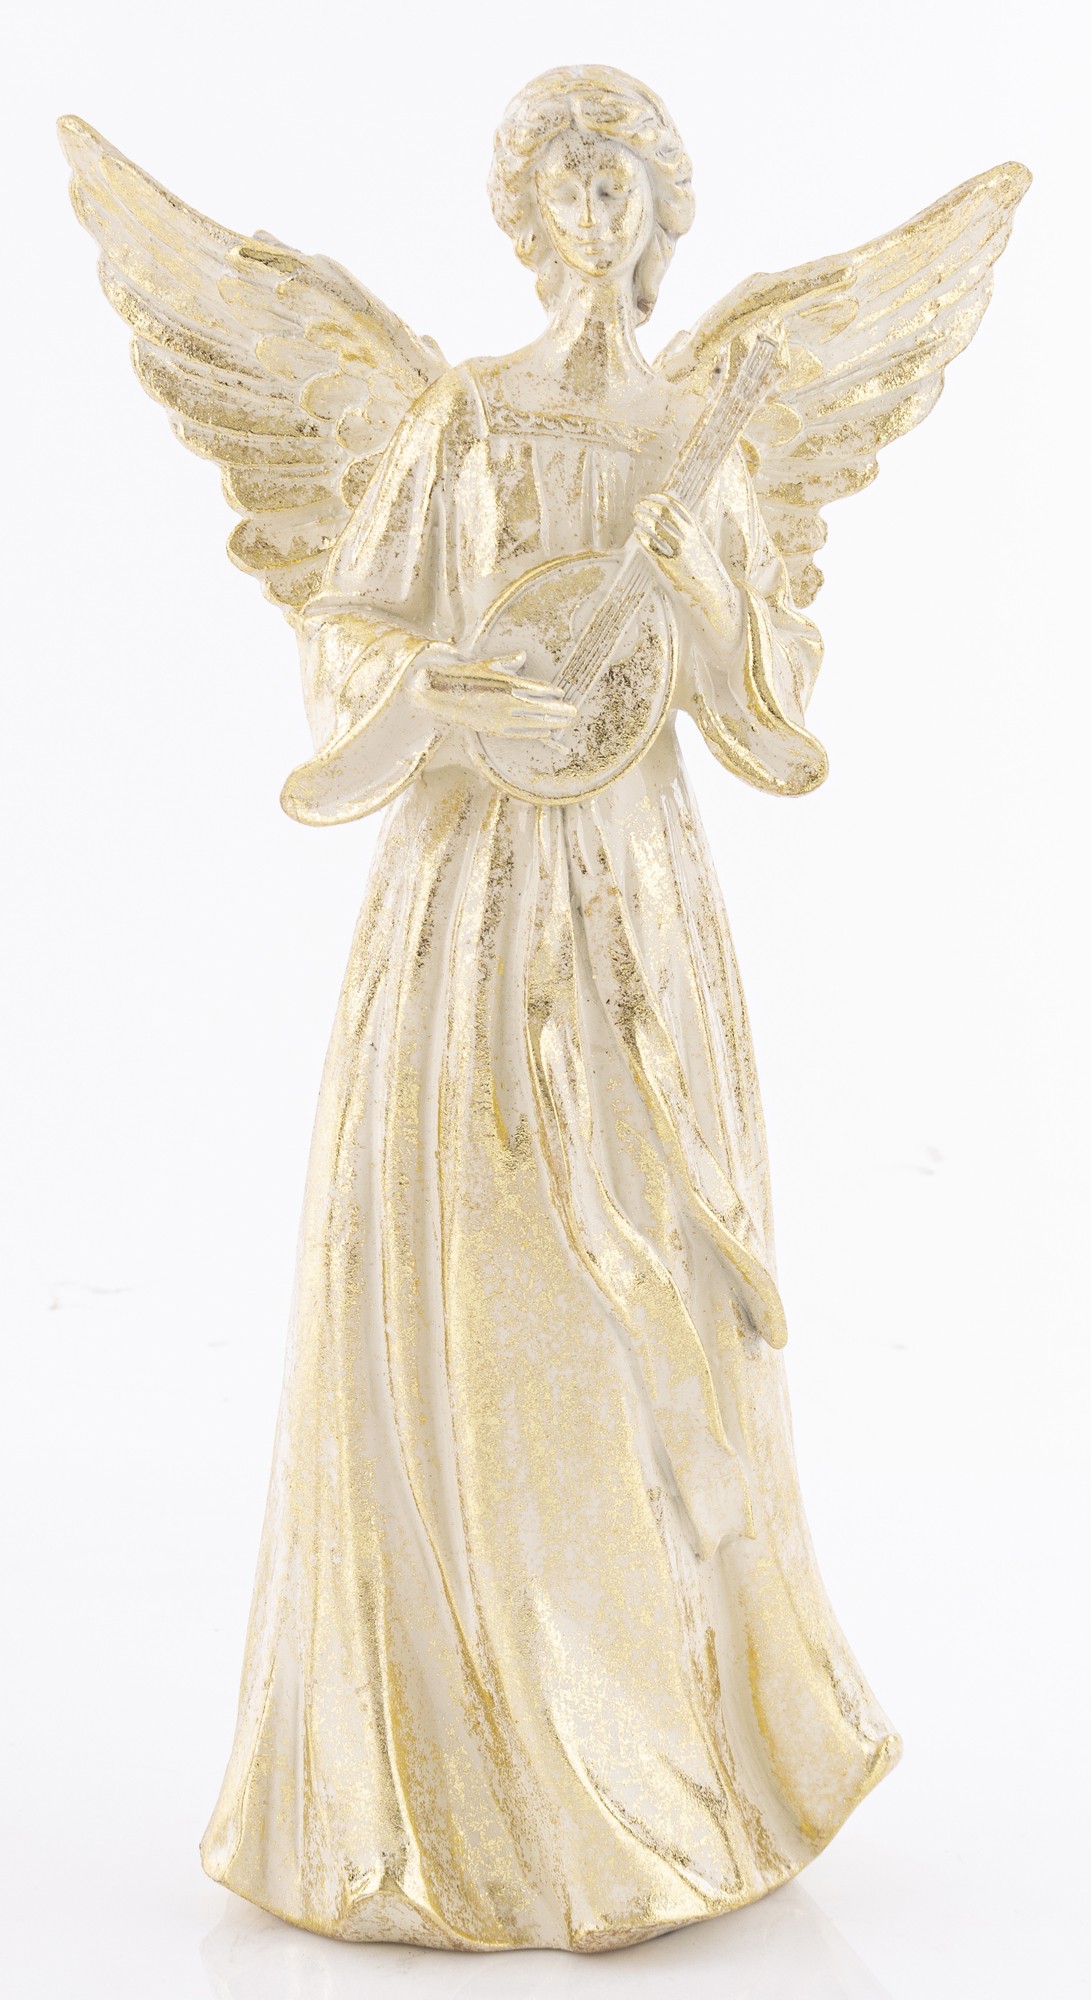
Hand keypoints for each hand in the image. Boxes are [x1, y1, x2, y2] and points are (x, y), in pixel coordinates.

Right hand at [410, 645, 575, 738]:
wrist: (445, 695)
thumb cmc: (469, 676)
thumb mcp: (489, 665)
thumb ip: (509, 661)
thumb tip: (523, 656)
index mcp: (507, 683)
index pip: (537, 689)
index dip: (552, 693)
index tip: (562, 693)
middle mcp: (507, 701)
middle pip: (541, 708)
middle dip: (559, 710)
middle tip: (573, 711)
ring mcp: (502, 717)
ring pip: (534, 722)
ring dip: (552, 723)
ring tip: (565, 723)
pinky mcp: (496, 729)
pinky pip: (521, 733)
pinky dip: (535, 732)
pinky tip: (546, 732)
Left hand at [633, 493, 743, 638]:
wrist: (713, 595)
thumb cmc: (706, 571)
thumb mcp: (702, 546)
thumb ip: (690, 532)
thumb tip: (676, 519)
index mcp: (697, 531)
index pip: (676, 506)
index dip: (660, 499)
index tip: (650, 497)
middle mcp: (688, 539)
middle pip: (663, 513)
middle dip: (648, 506)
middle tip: (638, 505)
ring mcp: (678, 552)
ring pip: (655, 528)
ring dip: (643, 519)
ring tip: (635, 515)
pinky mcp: (669, 566)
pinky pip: (651, 548)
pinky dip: (642, 537)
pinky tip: (637, 534)